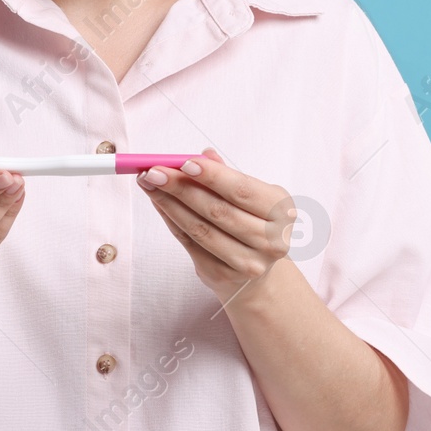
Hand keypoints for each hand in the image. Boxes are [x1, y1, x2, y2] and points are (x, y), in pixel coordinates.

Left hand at [138, 147, 296, 305]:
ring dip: (169, 204)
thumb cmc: (252, 222)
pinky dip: (171, 220)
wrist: (256, 272)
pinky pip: (190, 243)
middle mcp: (270, 240)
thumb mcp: (250, 196)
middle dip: (181, 187)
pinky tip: (158, 203)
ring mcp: (248, 262)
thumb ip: (228, 176)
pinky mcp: (223, 275)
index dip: (212, 176)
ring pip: (200, 229)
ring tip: (149, 183)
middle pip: (218, 210)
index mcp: (281, 211)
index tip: (184, 162)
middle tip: (154, 171)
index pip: (242, 190)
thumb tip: (203, 155)